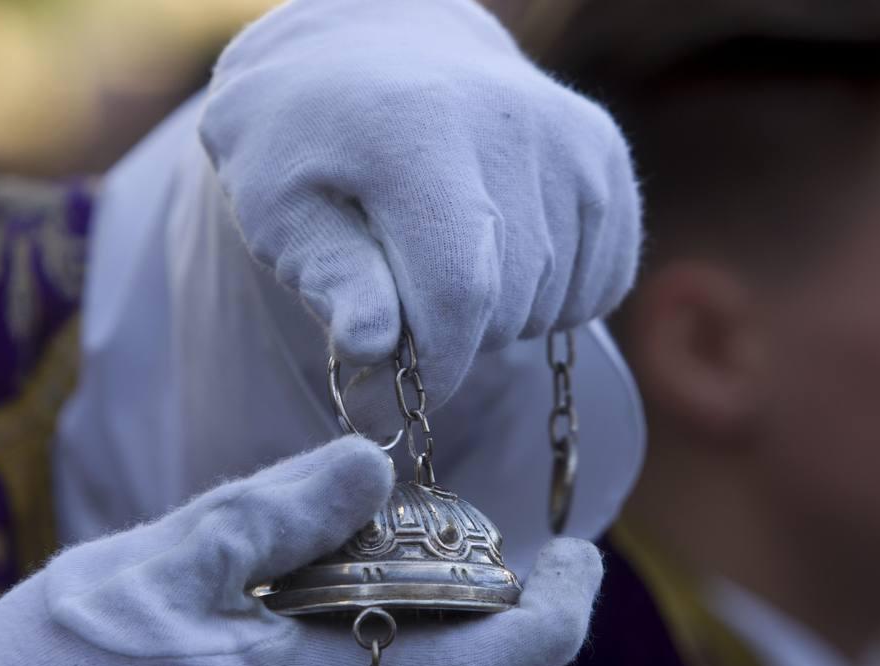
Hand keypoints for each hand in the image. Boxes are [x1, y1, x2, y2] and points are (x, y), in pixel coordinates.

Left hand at [199, 0, 641, 433]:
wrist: (368, 52)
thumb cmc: (308, 145)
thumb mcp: (277, 207)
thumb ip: (327, 275)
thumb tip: (371, 347)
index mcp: (418, 132)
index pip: (457, 290)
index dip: (432, 367)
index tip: (390, 399)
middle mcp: (511, 123)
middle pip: (507, 303)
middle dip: (451, 337)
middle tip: (401, 308)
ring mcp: (570, 136)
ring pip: (554, 300)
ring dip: (498, 318)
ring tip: (443, 268)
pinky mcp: (602, 152)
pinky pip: (599, 283)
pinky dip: (550, 298)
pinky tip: (497, 258)